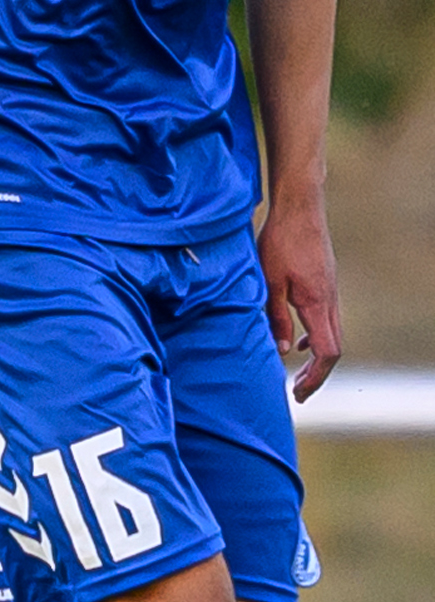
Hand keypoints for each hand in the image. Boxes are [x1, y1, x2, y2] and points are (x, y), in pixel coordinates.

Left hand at [263, 200, 341, 399]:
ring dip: (316, 358)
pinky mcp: (324, 285)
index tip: (299, 392)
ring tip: (296, 374)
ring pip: (331, 335)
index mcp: (317, 303)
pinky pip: (325, 320)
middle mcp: (330, 301)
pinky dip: (314, 338)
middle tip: (298, 393)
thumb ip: (274, 316)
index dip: (316, 376)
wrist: (299, 208)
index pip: (328, 352)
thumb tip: (280, 351)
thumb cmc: (280, 241)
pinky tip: (296, 342)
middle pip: (333, 349)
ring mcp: (330, 293)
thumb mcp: (268, 281)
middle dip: (317, 374)